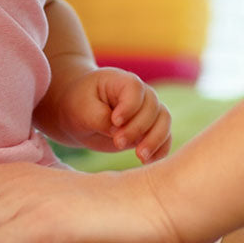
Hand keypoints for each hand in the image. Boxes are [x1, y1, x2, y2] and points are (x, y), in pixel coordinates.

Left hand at [48, 67, 171, 162]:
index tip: (114, 121)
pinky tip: (147, 161)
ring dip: (155, 140)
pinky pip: (164, 137)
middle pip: (153, 107)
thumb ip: (100, 117)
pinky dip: (161, 149)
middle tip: (117, 142)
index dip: (130, 106)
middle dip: (138, 128)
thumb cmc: (79, 104)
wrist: (79, 113)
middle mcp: (139, 94)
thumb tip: (118, 132)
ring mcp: (146, 111)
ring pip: (164, 121)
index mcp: (121, 81)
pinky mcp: (148, 129)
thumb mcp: (82, 108)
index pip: (136, 89)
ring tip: (140, 157)